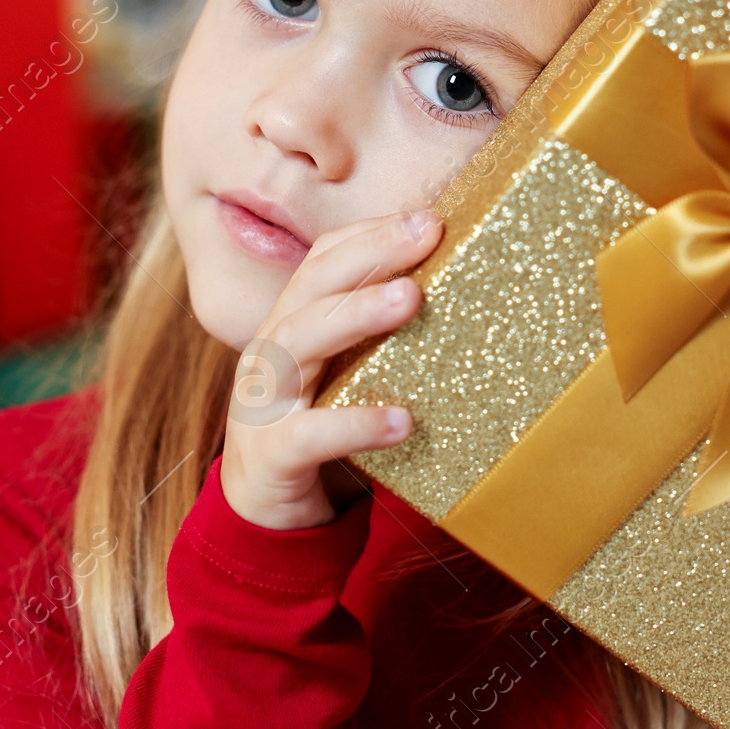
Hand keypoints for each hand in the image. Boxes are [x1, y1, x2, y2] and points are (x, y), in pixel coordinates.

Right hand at [220, 208, 440, 531]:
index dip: (370, 233)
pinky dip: (355, 423)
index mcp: (290, 323)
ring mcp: (263, 401)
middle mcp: (271, 351)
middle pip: (312, 285)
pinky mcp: (272, 456)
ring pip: (298, 341)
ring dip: (355, 314)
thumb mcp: (344, 372)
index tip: (428, 218)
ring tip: (410, 298)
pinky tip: (402, 420)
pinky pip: (309, 435)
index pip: (322, 260)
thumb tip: (465, 300)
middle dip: (369, 253)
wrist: (263, 510)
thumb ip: (380, 338)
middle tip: (426, 233)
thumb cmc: (317, 426)